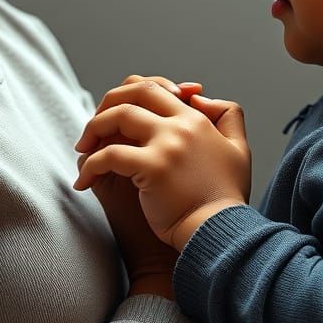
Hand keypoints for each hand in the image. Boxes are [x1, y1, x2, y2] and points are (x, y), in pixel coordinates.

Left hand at [74, 76, 250, 250]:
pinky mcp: (153, 168)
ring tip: (84, 150)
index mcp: (196, 120)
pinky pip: (108, 156)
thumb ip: (227, 116)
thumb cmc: (225, 200)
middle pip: (134, 92)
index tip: (116, 116)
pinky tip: (84, 181)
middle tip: (92, 127)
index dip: (130, 96)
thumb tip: (197, 98)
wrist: (221, 234)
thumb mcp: (239, 150)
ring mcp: (167, 145)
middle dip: (107, 104)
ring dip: (93, 130)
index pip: (154, 88)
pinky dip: (90, 166)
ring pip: (118, 117)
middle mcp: (181, 126)